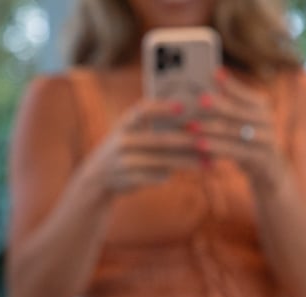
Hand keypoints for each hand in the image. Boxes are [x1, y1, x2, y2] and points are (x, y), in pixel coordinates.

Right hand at [87, 98, 201, 194]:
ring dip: (187, 162)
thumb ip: (153, 126)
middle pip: (160, 140)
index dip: (161, 108)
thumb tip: (191, 123)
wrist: (98, 177)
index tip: (181, 107)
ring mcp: (125, 161)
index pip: (143, 111)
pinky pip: (155, 177)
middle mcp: (123, 140)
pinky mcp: (129, 179)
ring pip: (162, 161)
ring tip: (207, 163)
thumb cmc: (125, 149)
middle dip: (186, 141)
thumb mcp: (131, 132)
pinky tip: (186, 173)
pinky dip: (169, 175)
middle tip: (208, 141)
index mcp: (125, 123)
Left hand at [190, 69, 284, 189]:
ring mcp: (266, 140)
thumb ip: (231, 108)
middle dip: (218, 105)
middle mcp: (267, 120)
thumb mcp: (243, 124)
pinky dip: (216, 148)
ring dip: (211, 129)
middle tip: (199, 100)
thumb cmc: (249, 144)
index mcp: (262, 107)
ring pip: (234, 132)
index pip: (244, 93)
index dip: (230, 84)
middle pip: (239, 112)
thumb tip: (205, 88)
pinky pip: (235, 152)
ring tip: (191, 126)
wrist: (271, 174)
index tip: (213, 73)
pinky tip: (200, 146)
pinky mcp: (260, 159)